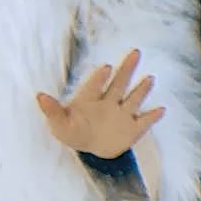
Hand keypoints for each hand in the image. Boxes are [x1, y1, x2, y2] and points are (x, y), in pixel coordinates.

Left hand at [35, 48, 162, 158]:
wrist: (92, 149)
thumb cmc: (73, 131)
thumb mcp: (59, 124)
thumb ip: (51, 110)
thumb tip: (39, 95)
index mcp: (90, 99)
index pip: (95, 86)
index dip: (99, 77)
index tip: (106, 67)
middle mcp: (109, 102)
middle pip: (119, 83)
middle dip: (127, 68)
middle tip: (135, 51)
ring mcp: (123, 114)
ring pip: (133, 99)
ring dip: (142, 90)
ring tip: (149, 78)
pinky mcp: (133, 128)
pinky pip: (145, 121)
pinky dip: (153, 116)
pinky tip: (161, 109)